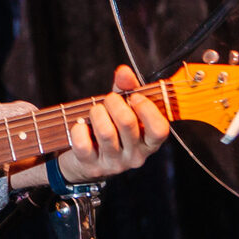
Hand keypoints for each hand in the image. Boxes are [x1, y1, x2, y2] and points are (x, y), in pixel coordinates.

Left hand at [55, 65, 170, 182]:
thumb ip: (126, 88)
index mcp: (149, 142)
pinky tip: (81, 125)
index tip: (134, 97)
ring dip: (97, 113)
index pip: (160, 129)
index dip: (147, 108)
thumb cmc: (111, 127)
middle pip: (128, 123)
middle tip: (109, 100)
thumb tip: (123, 72)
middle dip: (114, 103)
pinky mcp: (91, 166)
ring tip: (95, 111)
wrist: (88, 159)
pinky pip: (83, 144)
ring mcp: (114, 164)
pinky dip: (78, 129)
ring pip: (106, 132)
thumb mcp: (123, 107)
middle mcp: (135, 156)